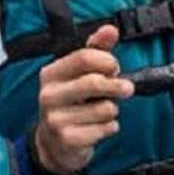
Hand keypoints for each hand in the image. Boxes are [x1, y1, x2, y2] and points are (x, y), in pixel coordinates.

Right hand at [32, 25, 131, 174]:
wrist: (53, 144)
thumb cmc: (70, 104)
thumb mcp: (78, 75)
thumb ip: (95, 50)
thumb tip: (110, 29)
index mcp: (51, 74)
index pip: (84, 57)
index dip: (107, 61)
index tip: (114, 68)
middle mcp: (49, 95)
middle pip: (94, 82)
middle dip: (117, 85)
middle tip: (124, 88)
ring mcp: (56, 119)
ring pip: (104, 108)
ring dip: (113, 109)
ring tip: (103, 111)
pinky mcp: (68, 139)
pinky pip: (105, 129)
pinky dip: (110, 128)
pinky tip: (99, 127)